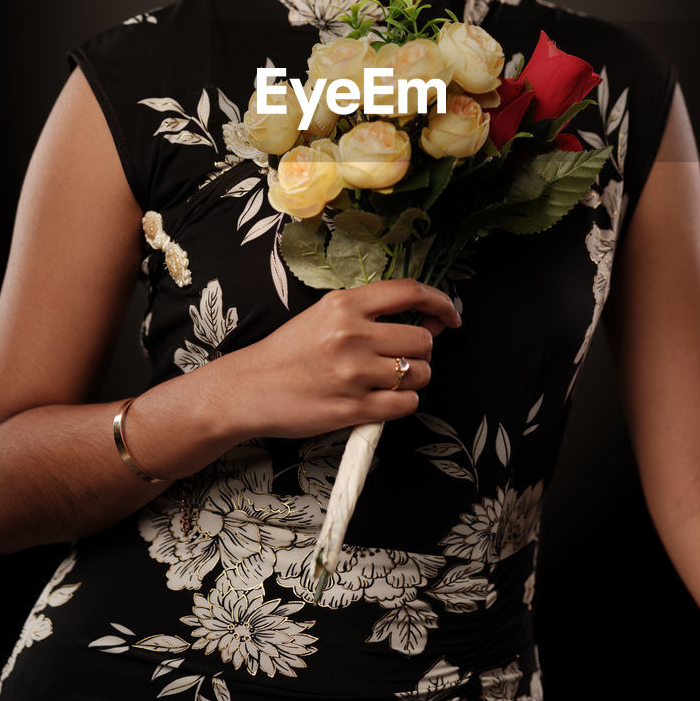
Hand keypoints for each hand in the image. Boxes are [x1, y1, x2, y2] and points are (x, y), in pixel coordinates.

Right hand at [229, 278, 461, 438]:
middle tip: (402, 357)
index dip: (440, 302)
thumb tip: (430, 318)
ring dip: (413, 378)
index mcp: (344, 304)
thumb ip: (373, 314)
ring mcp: (353, 373)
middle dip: (421, 351)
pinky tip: (382, 398)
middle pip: (422, 340)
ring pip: (419, 373)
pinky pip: (406, 403)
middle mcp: (351, 335)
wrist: (249, 389)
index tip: (450, 315)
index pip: (409, 292)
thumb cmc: (289, 352)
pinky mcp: (353, 409)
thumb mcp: (325, 316)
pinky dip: (402, 402)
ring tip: (387, 379)